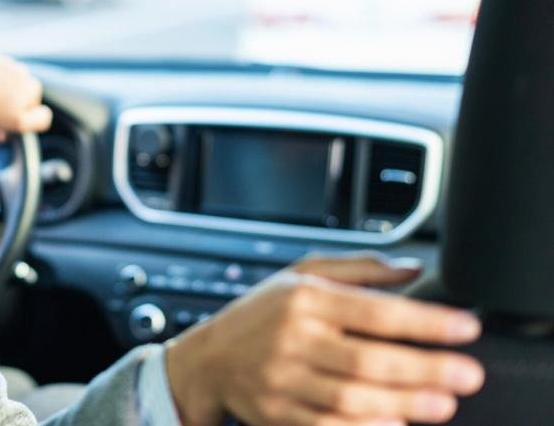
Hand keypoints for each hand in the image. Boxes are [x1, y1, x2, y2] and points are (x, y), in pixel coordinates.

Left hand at [0, 51, 52, 141]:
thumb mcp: (20, 124)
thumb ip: (41, 119)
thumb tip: (44, 112)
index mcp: (32, 85)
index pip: (32, 103)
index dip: (20, 114)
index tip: (6, 121)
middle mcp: (22, 70)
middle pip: (20, 90)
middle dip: (10, 102)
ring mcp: (5, 62)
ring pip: (7, 79)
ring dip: (1, 89)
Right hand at [166, 253, 484, 425]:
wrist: (209, 359)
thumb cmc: (261, 313)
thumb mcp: (301, 276)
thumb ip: (359, 269)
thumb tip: (414, 268)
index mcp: (302, 300)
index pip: (372, 309)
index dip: (424, 320)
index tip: (466, 325)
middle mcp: (291, 339)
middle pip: (366, 358)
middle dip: (423, 368)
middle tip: (468, 374)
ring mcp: (283, 381)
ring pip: (351, 397)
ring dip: (403, 403)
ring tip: (442, 404)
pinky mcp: (278, 414)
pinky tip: (395, 424)